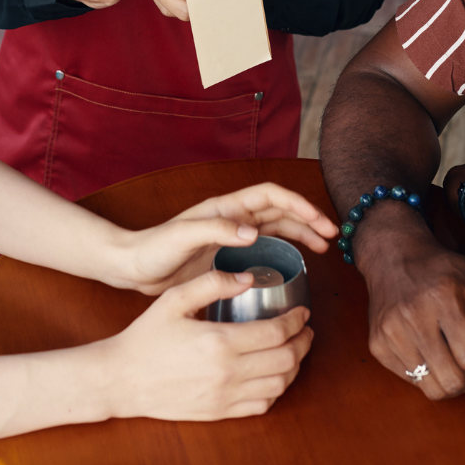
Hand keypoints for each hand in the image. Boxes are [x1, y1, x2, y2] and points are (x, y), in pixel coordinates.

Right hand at [97, 269, 314, 421]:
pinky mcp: (220, 413)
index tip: (302, 313)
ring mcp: (225, 397)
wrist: (122, 379)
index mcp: (220, 341)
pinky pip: (262, 405)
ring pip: (279, 385)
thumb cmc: (146, 337)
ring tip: (294, 351)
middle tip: (305, 330)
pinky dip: (276, 390)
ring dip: (294, 367)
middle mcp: (228, 373)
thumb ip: (212, 284)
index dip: (297, 322)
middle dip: (303, 343)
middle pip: (286, 360)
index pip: (277, 333)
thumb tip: (248, 279)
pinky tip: (274, 376)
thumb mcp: (174, 299)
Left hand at [110, 181, 339, 294]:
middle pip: (279, 210)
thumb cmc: (153, 249)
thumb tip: (253, 232)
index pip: (270, 196)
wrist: (132, 267)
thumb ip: (216, 230)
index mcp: (224, 208)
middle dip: (308, 218)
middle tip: (332, 236)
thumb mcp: (183, 237)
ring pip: (275, 228)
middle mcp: (231, 218)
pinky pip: (264, 248)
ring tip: (323, 248)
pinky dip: (283, 251)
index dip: (298, 204)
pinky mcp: (227, 256)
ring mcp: (230, 236)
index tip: (320, 220)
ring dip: (300, 233)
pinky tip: (293, 265)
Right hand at [354, 210, 464, 400]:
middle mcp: (412, 318)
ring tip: (453, 353)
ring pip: (433, 389)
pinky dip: (427, 373)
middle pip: (454, 381)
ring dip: (450, 377)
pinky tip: (432, 350)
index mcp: (442, 299)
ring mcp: (390, 335)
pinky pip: (411, 381)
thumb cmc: (443, 270)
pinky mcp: (377, 346)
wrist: (393, 257)